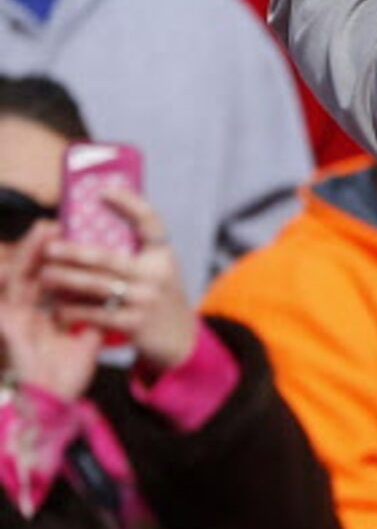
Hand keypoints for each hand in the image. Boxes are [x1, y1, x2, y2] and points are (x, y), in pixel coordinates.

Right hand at [0, 227, 99, 403]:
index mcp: (51, 310)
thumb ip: (97, 314)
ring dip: (29, 253)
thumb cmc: (68, 371)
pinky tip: (8, 267)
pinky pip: (6, 301)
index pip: (55, 275)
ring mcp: (18, 317)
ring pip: (21, 278)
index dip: (62, 255)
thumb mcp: (88, 337)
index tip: (74, 230)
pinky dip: (6, 281)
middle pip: (37, 270)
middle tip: (56, 222)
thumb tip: (117, 292)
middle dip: (45, 246)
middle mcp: (32, 310)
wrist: (52, 401)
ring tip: (43, 230)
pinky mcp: (9, 327)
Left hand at [39, 187, 195, 375]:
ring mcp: (146, 299)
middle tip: (50, 247)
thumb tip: (97, 226)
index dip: (129, 203)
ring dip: (66, 279)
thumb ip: (136, 253)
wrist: (179, 338)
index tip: (104, 191)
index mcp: (163, 254)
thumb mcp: (158, 269)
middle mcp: (157, 273)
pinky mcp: (134, 323)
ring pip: (97, 285)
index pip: (149, 221)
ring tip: (46, 274)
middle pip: (108, 257)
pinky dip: (74, 309)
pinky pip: (96, 313)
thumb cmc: (158, 296)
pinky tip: (58, 306)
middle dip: (75, 251)